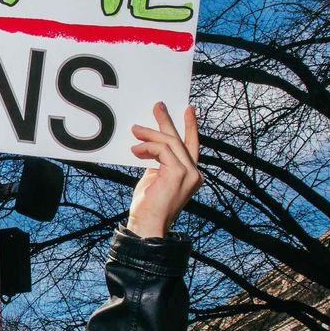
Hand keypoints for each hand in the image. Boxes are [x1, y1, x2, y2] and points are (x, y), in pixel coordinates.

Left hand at [126, 103, 201, 238]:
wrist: (148, 225)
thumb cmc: (148, 206)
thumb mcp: (155, 178)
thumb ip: (159, 163)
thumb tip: (148, 146)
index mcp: (191, 174)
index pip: (191, 146)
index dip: (190, 127)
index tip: (187, 110)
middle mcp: (194, 173)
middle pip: (181, 140)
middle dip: (168, 121)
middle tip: (157, 105)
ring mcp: (189, 174)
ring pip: (170, 143)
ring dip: (150, 134)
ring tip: (135, 129)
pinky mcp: (179, 173)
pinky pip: (162, 150)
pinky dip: (148, 147)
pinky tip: (135, 149)